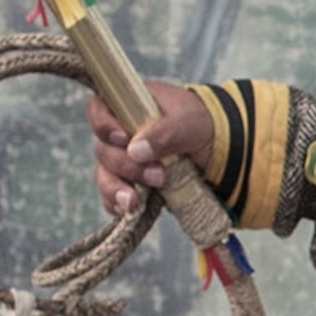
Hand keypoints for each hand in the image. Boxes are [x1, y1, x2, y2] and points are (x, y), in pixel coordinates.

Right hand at [90, 78, 214, 220]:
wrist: (219, 149)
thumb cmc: (201, 124)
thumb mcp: (191, 121)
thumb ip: (166, 131)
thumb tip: (135, 150)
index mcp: (128, 107)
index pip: (97, 110)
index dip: (103, 125)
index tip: (123, 138)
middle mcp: (120, 134)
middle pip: (103, 149)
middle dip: (126, 165)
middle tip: (158, 174)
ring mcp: (124, 160)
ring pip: (104, 175)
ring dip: (117, 188)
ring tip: (136, 200)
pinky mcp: (131, 184)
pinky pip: (113, 196)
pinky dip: (117, 204)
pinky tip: (130, 209)